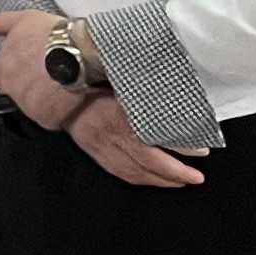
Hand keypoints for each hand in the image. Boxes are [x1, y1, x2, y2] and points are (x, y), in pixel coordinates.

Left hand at [0, 11, 84, 131]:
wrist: (80, 56)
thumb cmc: (55, 36)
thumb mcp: (27, 19)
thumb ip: (1, 22)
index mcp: (2, 66)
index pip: (6, 73)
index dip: (25, 68)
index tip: (39, 64)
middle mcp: (9, 87)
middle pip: (18, 90)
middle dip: (34, 84)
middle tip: (53, 75)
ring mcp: (26, 105)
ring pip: (33, 104)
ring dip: (46, 98)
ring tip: (65, 86)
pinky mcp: (44, 117)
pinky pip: (49, 117)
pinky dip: (57, 111)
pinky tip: (70, 99)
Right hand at [67, 88, 207, 189]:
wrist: (54, 85)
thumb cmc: (87, 75)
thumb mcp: (116, 72)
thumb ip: (139, 79)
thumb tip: (172, 75)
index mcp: (118, 112)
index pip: (155, 134)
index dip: (179, 144)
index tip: (201, 148)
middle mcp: (109, 133)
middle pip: (147, 160)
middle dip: (175, 171)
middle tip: (197, 176)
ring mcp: (100, 145)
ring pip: (134, 170)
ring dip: (160, 179)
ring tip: (183, 181)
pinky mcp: (94, 151)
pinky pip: (119, 171)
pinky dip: (139, 178)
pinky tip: (153, 180)